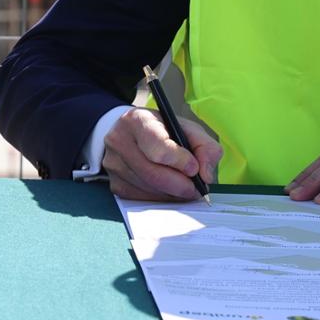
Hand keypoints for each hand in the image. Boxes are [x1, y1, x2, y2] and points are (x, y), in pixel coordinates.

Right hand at [102, 108, 221, 201]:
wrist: (132, 133)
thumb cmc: (162, 130)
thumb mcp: (186, 128)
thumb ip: (205, 146)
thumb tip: (206, 176)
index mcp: (137, 120)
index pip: (158, 148)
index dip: (180, 162)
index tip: (194, 168)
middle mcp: (119, 141)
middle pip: (153, 174)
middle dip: (180, 185)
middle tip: (195, 189)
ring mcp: (113, 164)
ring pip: (148, 190)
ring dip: (172, 194)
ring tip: (184, 187)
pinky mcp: (114, 184)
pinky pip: (141, 199)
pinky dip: (160, 199)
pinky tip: (168, 191)